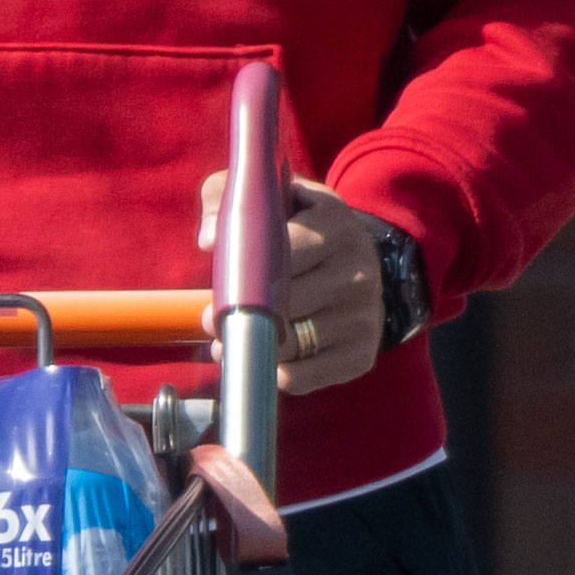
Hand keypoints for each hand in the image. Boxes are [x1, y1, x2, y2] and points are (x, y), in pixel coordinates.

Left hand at [192, 168, 404, 395]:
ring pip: (289, 345)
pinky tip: (262, 360)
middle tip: (213, 322)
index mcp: (335, 222)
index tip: (218, 291)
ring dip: (251, 350)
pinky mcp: (362, 353)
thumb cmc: (297, 228)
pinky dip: (274, 375)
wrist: (356, 264)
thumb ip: (229, 200)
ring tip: (228, 343)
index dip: (242, 277)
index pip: (280, 254)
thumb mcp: (268, 198)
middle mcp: (358, 269)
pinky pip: (304, 377)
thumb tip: (210, 240)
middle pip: (283, 306)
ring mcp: (364, 314)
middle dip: (240, 317)